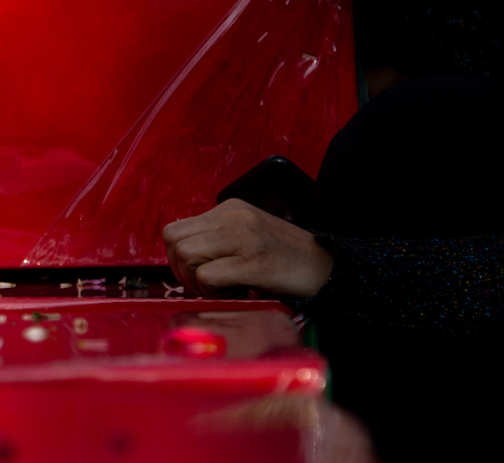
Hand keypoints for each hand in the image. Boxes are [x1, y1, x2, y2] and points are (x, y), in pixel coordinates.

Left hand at [163, 198, 333, 297]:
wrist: (329, 269)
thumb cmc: (285, 261)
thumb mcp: (247, 237)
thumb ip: (216, 240)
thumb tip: (180, 258)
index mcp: (229, 209)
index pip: (175, 229)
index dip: (177, 258)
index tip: (196, 275)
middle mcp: (233, 216)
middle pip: (173, 240)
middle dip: (180, 270)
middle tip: (204, 286)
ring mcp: (244, 236)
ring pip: (186, 255)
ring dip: (195, 282)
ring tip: (221, 289)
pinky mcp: (254, 261)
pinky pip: (207, 276)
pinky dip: (212, 292)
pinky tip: (234, 294)